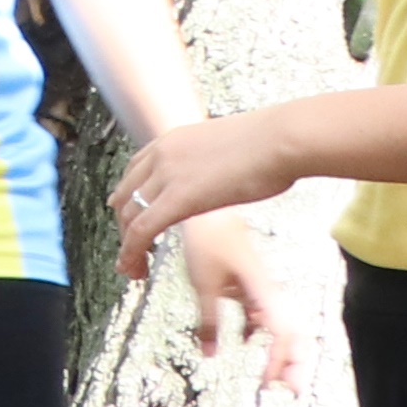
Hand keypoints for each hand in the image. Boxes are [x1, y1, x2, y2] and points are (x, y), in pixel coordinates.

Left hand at [111, 108, 300, 280]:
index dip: (128, 197)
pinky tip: (136, 266)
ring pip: (130, 215)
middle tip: (130, 249)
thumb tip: (228, 165)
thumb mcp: (230, 145)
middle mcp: (163, 155)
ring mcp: (167, 174)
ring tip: (134, 267)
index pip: (135, 171)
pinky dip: (133, 251)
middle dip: (123, 225)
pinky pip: (143, 229)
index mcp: (174, 140)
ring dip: (127, 245)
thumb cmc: (274, 142)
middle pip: (125, 194)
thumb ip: (216, 158)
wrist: (283, 138)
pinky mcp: (179, 197)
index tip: (130, 216)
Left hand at [166, 213, 297, 389]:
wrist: (210, 209)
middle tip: (289, 392)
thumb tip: (210, 354)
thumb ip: (207, 321)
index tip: (275, 386)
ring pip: (283, 325)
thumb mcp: (204, 285)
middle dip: (296, 363)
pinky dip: (260, 332)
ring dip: (281, 351)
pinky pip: (263, 314)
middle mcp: (270, 293)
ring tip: (274, 377)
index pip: (285, 335)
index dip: (284, 362)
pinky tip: (245, 342)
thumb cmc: (210, 240)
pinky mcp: (251, 284)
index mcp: (266, 293)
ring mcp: (263, 289)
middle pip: (296, 333)